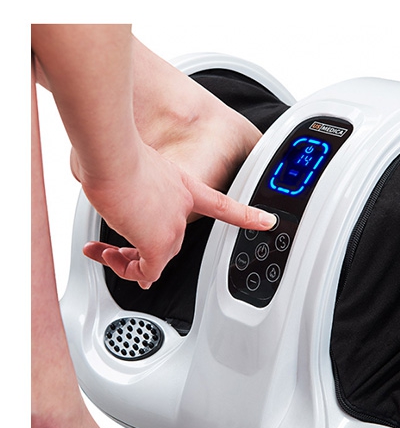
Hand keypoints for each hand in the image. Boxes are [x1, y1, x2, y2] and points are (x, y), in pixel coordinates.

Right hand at [77, 141, 275, 286]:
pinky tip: (107, 259)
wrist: (114, 158)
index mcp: (185, 187)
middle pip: (170, 241)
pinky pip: (145, 271)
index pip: (225, 205)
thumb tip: (110, 187)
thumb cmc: (117, 155)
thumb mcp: (132, 165)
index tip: (266, 221)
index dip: (247, 215)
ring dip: (126, 261)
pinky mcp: (156, 244)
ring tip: (105, 253)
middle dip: (140, 251)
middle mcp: (183, 209)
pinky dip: (125, 270)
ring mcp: (172, 227)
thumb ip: (130, 182)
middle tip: (114, 250)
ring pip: (155, 258)